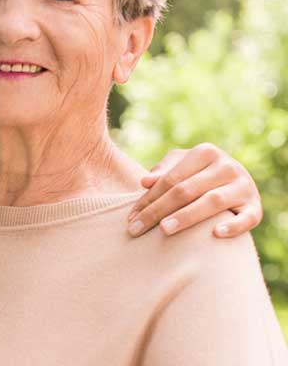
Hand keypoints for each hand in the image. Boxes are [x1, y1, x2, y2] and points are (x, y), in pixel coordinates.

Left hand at [126, 143, 261, 237]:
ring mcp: (244, 186)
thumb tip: (145, 182)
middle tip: (137, 228)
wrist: (236, 182)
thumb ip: (163, 172)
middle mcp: (227, 166)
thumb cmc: (198, 174)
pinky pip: (247, 218)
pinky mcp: (256, 206)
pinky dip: (233, 226)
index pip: (171, 179)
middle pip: (186, 190)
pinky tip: (215, 234)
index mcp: (205, 152)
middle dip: (158, 210)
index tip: (130, 218)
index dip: (148, 198)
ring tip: (164, 230)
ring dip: (187, 216)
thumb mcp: (181, 167)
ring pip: (212, 202)